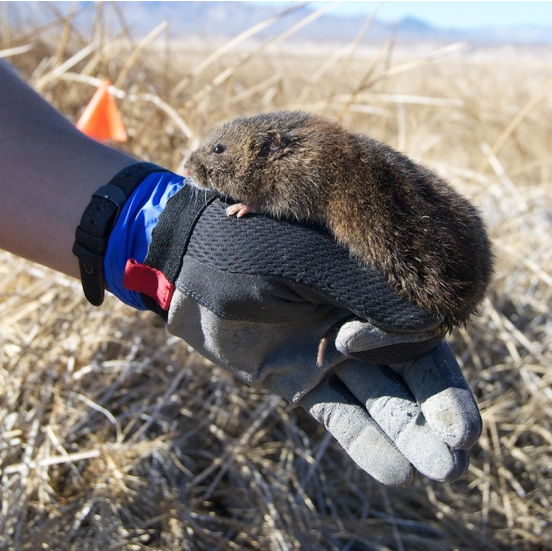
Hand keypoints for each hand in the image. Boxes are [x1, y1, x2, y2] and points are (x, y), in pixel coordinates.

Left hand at [121, 179, 480, 485]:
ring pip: (378, 397)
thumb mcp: (304, 262)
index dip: (427, 362)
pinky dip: (364, 440)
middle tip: (461, 447)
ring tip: (445, 469)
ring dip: (409, 431)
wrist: (183, 263)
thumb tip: (428, 321)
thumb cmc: (241, 248)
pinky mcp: (296, 378)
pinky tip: (396, 470)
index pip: (415, 326)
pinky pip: (337, 413)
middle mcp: (353, 317)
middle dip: (436, 407)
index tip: (393, 371)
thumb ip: (362, 290)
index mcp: (363, 280)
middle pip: (408, 368)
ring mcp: (325, 351)